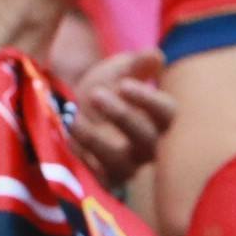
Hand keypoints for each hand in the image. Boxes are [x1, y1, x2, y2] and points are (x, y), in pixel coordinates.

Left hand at [70, 49, 176, 188]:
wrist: (71, 107)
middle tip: (95, 94)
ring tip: (73, 118)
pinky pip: (98, 179)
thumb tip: (156, 56)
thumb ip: (137, 63)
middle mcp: (147, 146)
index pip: (167, 114)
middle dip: (122, 117)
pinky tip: (68, 140)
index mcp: (158, 118)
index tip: (124, 85)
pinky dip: (82, 160)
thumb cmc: (104, 88)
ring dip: (96, 140)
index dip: (148, 101)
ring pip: (123, 165)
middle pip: (147, 140)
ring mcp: (126, 166)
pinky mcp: (104, 180)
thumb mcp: (117, 70)